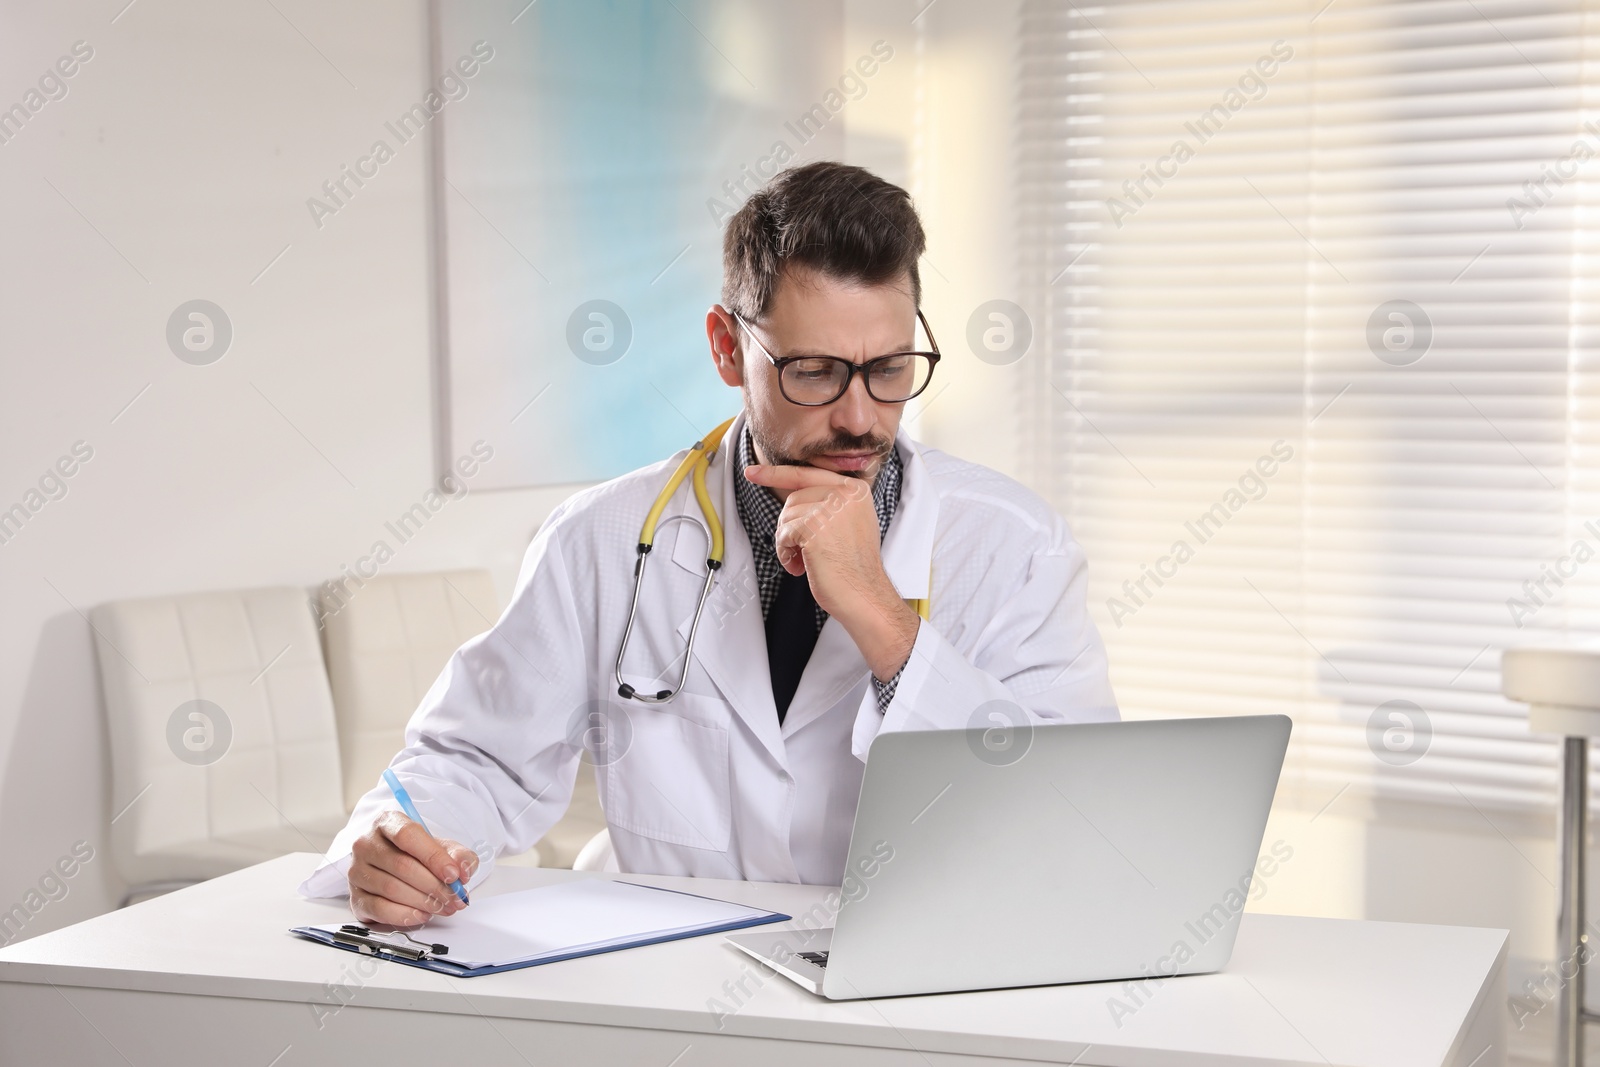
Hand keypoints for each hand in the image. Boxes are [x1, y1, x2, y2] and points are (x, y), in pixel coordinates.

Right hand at [348, 811, 477, 925]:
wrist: (397, 867)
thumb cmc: (417, 854)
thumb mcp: (443, 847)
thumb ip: (458, 854)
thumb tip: (464, 869)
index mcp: (387, 823)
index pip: (407, 835)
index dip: (433, 857)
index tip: (453, 874)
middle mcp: (366, 844)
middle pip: (402, 865)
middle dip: (434, 885)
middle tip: (454, 897)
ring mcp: (357, 871)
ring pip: (391, 888)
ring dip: (423, 902)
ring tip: (443, 907)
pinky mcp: (355, 897)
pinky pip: (378, 908)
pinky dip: (403, 915)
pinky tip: (422, 915)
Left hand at [744, 463, 918, 679]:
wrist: (865, 596)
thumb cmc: (855, 569)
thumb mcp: (850, 524)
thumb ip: (830, 504)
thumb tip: (795, 498)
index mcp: (855, 490)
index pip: (809, 474)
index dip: (776, 473)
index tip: (752, 472)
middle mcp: (845, 494)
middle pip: (794, 498)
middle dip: (790, 526)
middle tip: (801, 552)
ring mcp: (830, 508)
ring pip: (786, 516)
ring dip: (787, 543)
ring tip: (803, 561)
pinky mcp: (814, 526)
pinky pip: (783, 534)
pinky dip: (785, 553)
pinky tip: (800, 567)